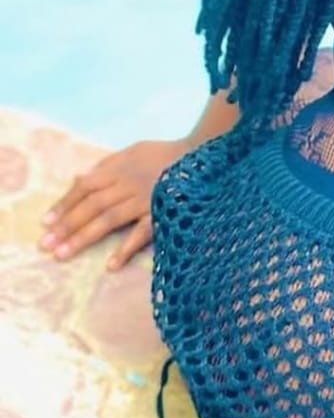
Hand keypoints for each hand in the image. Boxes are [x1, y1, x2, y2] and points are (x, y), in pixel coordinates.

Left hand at [39, 138, 189, 269]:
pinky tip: (110, 266)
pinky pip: (143, 232)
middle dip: (67, 225)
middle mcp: (129, 183)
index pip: (85, 186)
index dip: (64, 204)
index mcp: (120, 166)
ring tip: (62, 255)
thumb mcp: (134, 151)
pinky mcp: (163, 212)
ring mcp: (146, 199)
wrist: (205, 156)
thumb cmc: (167, 155)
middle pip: (92, 205)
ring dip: (84, 238)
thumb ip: (107, 165)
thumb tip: (78, 179)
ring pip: (109, 220)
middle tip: (45, 245)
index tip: (46, 223)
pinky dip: (126, 248)